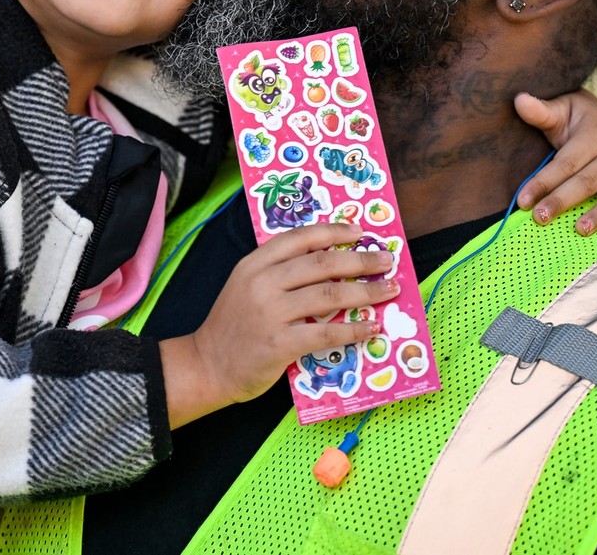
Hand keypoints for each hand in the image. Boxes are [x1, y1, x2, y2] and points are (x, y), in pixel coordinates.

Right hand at [160, 223, 398, 427]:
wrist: (207, 365)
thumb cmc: (233, 327)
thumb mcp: (246, 287)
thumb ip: (278, 274)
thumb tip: (330, 264)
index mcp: (254, 264)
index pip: (299, 238)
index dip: (333, 231)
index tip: (359, 231)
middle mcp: (262, 283)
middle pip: (322, 263)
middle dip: (361, 259)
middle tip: (386, 260)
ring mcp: (270, 313)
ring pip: (330, 294)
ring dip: (366, 291)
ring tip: (388, 290)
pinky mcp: (280, 343)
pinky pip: (327, 333)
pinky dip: (353, 329)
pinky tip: (370, 327)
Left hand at [513, 91, 596, 237]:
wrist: (593, 117)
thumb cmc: (570, 118)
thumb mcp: (557, 110)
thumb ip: (540, 110)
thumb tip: (520, 100)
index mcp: (596, 135)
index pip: (567, 162)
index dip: (543, 180)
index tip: (523, 200)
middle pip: (589, 181)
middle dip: (563, 200)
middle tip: (541, 218)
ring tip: (582, 230)